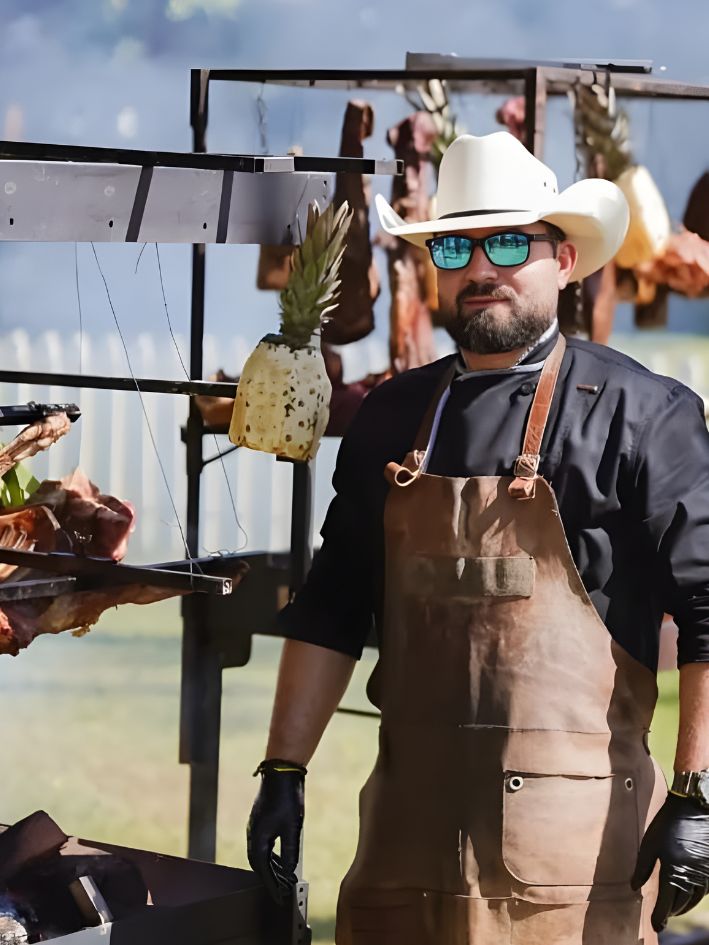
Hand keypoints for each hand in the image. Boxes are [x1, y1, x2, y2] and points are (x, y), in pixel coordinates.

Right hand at [247, 759, 305, 904]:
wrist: (282, 773)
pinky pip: (263, 842)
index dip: (271, 884)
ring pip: (261, 852)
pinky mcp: (261, 818)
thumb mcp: (292, 829)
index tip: (278, 896)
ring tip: (283, 876)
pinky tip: (281, 854)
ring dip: (271, 865)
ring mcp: (256, 825)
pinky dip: (271, 853)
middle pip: (258, 863)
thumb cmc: (286, 799)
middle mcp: (253, 833)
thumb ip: (290, 852)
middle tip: (280, 889)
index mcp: (257, 838)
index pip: (261, 869)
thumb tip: (290, 871)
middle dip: (269, 877)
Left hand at [632, 793, 708, 931]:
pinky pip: (704, 891)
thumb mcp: (649, 843)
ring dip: (682, 907)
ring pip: (694, 899)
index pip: (666, 902)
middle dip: (670, 912)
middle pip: (681, 903)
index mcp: (674, 871)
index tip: (655, 925)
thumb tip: (634, 887)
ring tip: (672, 910)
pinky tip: (688, 896)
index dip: (659, 915)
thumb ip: (642, 867)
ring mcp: (704, 873)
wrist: (694, 807)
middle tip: (661, 917)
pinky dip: (694, 897)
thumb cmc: (668, 823)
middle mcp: (692, 877)